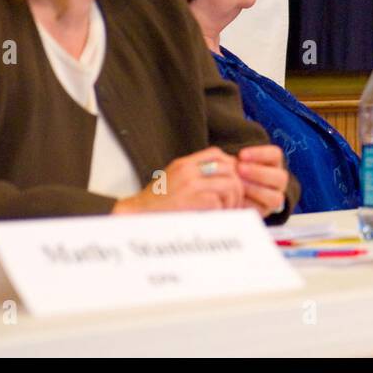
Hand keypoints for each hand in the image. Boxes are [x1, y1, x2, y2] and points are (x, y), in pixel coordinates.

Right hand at [112, 146, 245, 214]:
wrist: (133, 216)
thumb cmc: (154, 204)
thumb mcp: (172, 180)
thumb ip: (193, 176)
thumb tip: (221, 180)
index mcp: (183, 163)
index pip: (216, 154)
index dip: (231, 167)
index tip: (234, 182)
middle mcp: (187, 170)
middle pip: (229, 168)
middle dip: (238, 186)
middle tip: (236, 201)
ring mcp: (189, 185)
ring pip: (229, 185)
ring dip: (233, 200)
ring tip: (229, 211)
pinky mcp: (189, 202)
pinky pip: (218, 202)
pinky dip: (222, 211)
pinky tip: (217, 218)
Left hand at [235, 145, 289, 215]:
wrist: (233, 191)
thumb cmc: (234, 172)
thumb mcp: (237, 163)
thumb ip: (238, 161)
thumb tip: (233, 161)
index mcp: (274, 163)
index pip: (275, 155)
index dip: (260, 154)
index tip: (242, 154)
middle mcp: (278, 181)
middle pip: (280, 177)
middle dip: (259, 173)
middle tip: (240, 169)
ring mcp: (274, 197)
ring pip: (276, 197)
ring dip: (256, 190)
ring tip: (239, 186)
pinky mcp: (265, 211)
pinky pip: (263, 210)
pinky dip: (249, 204)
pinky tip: (236, 199)